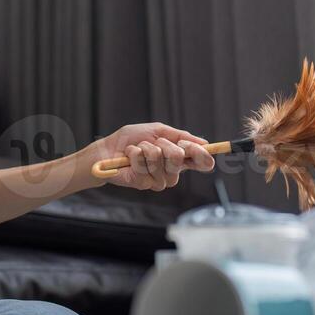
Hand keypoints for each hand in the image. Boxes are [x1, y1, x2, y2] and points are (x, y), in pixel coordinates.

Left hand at [86, 122, 215, 190]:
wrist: (108, 149)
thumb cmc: (131, 140)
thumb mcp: (158, 130)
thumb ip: (180, 136)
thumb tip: (203, 142)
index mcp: (177, 158)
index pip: (198, 161)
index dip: (203, 156)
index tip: (207, 150)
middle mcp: (171, 171)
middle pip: (179, 157)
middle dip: (164, 143)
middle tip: (154, 142)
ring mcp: (158, 179)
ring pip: (161, 159)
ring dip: (147, 148)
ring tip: (138, 149)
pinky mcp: (144, 183)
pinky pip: (145, 163)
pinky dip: (135, 154)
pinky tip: (130, 157)